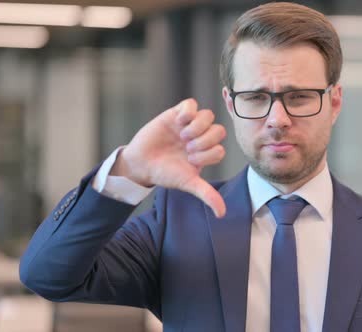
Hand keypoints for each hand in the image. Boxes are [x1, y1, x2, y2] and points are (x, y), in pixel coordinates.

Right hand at [111, 98, 226, 217]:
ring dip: (198, 127)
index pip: (221, 149)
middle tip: (188, 148)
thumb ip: (206, 194)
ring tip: (183, 136)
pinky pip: (191, 104)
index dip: (209, 155)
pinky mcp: (177, 114)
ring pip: (208, 115)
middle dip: (205, 141)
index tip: (191, 160)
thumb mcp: (187, 183)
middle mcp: (201, 138)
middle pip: (220, 130)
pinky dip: (188, 112)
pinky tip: (179, 122)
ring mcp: (190, 125)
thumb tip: (221, 214)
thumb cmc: (165, 173)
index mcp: (206, 153)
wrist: (140, 164)